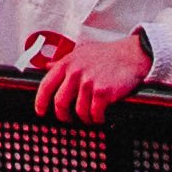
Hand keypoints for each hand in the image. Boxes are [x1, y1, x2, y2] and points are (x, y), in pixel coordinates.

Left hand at [29, 25, 153, 122]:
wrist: (131, 55)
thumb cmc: (107, 54)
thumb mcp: (81, 52)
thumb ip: (64, 61)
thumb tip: (47, 67)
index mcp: (67, 63)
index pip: (46, 85)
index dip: (40, 101)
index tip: (40, 111)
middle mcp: (76, 72)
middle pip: (60, 103)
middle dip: (63, 115)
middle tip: (69, 119)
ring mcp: (89, 83)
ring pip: (79, 111)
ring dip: (85, 118)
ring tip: (91, 116)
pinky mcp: (102, 92)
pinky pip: (94, 114)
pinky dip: (97, 118)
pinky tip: (101, 115)